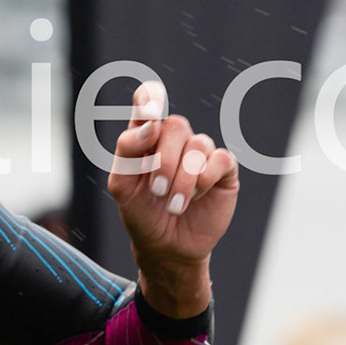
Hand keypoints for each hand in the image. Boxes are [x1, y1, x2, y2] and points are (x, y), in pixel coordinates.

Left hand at [107, 81, 238, 317]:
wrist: (167, 248)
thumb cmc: (141, 213)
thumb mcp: (122, 186)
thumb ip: (128, 151)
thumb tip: (150, 124)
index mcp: (146, 136)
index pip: (148, 100)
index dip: (151, 97)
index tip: (151, 112)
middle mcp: (174, 139)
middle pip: (174, 125)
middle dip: (164, 161)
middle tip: (157, 191)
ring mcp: (200, 152)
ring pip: (198, 144)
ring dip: (183, 179)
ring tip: (174, 204)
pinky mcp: (223, 169)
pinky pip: (220, 159)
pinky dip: (205, 180)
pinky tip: (196, 197)